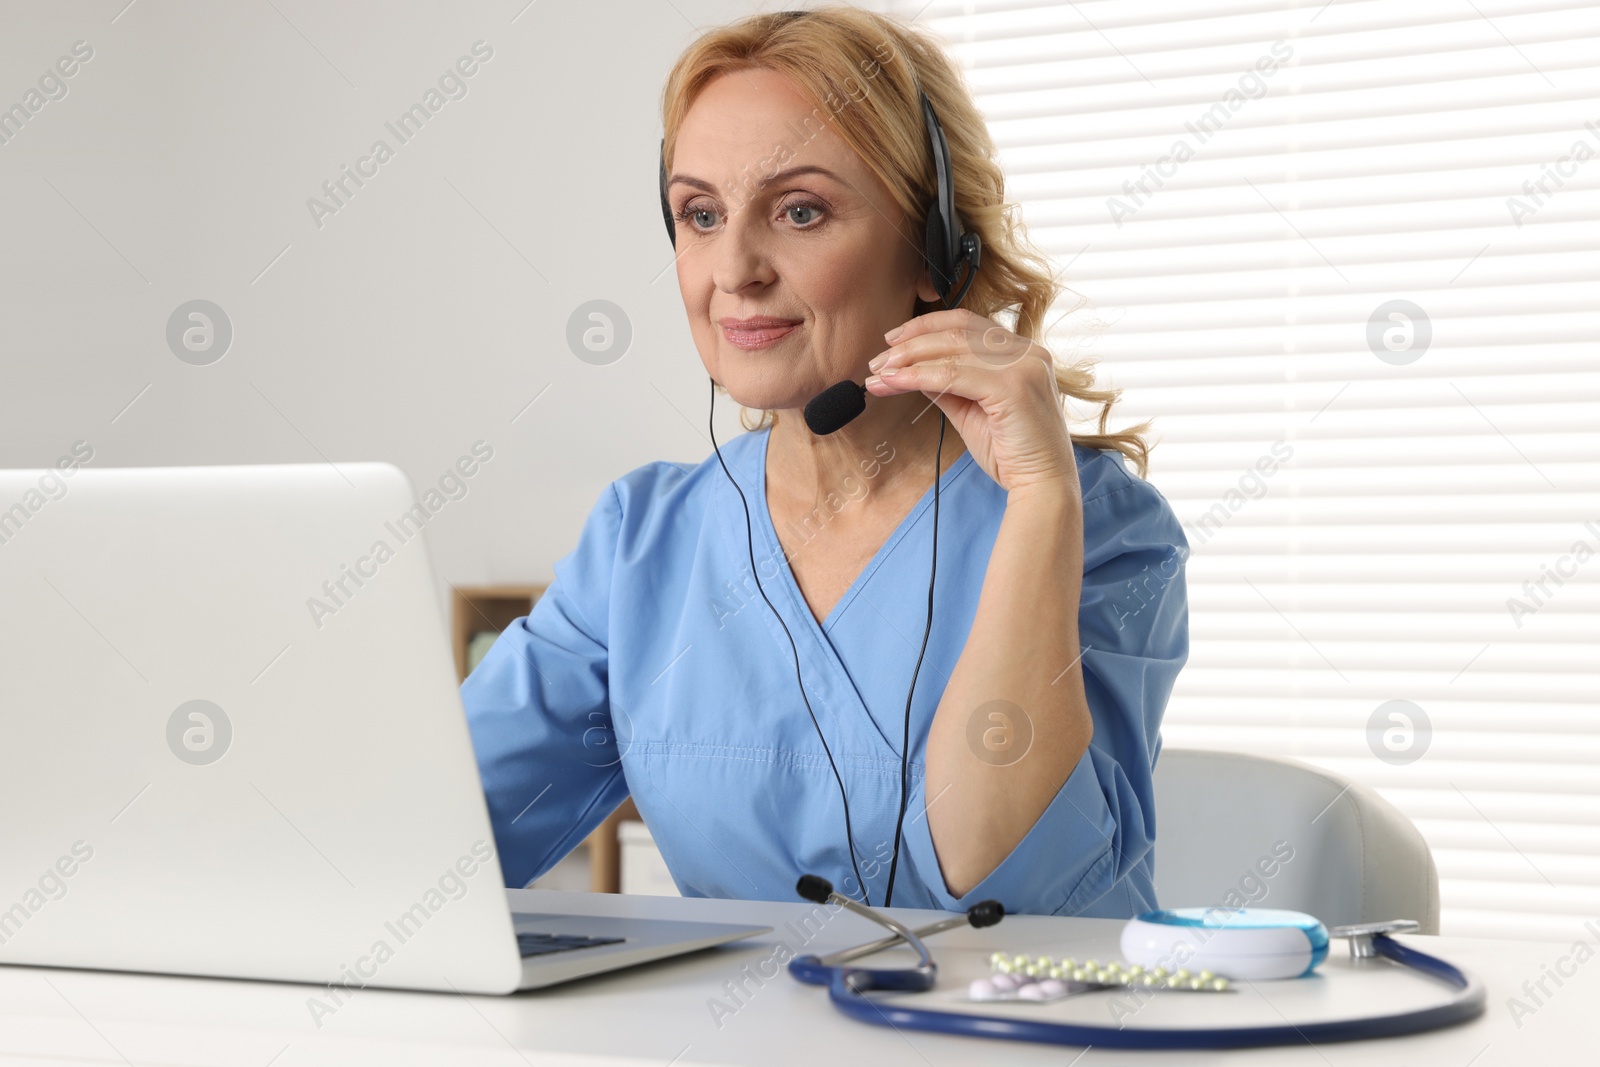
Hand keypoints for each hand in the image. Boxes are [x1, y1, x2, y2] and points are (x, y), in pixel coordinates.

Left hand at [865, 309, 1079, 497]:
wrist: (1043, 485)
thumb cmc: (1011, 453)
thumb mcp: (972, 411)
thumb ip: (947, 386)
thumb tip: (912, 370)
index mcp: (1022, 352)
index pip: (968, 323)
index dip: (926, 327)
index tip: (893, 341)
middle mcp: (1027, 351)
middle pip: (957, 331)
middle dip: (910, 344)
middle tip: (878, 362)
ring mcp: (1024, 365)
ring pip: (953, 349)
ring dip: (909, 359)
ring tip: (880, 373)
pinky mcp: (1014, 386)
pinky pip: (954, 374)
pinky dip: (919, 376)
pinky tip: (895, 383)